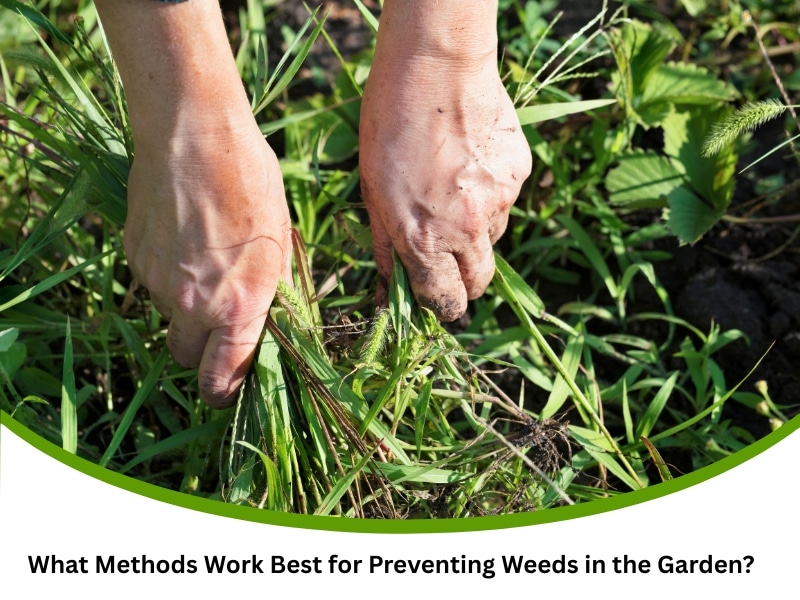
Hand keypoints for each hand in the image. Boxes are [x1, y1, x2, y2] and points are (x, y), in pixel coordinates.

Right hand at [124, 123, 290, 407]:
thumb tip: (270, 325)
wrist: (194, 134)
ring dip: (184, 308)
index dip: (226, 393)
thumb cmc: (251, 183)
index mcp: (239, 305)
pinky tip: (183, 239)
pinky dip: (166, 276)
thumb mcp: (280, 242)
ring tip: (205, 261)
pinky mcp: (133, 257)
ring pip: (168, 317)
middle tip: (219, 326)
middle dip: (202, 353)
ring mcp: (156, 281)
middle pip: (186, 357)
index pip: (222, 378)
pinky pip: (150, 284)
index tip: (229, 391)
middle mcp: (192, 304)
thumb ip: (271, 293)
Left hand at [359, 5, 531, 320]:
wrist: (436, 67)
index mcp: (424, 240)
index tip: (439, 300)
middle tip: (449, 259)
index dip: (442, 306)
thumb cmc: (389, 125)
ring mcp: (499, 201)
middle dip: (465, 281)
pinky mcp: (518, 175)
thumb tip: (389, 287)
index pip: (445, 302)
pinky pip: (505, 200)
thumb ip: (386, 245)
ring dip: (476, 231)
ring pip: (493, 238)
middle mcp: (467, 230)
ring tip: (453, 188)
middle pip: (479, 283)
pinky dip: (490, 193)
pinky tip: (470, 162)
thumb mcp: (371, 190)